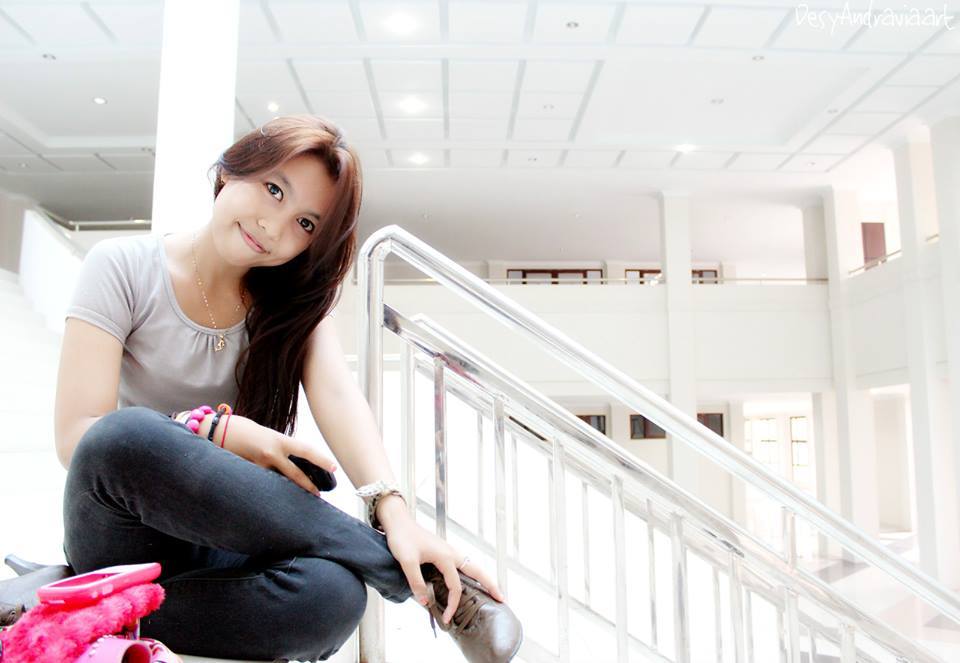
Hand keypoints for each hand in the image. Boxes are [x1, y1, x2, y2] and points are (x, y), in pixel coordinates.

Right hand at [204, 414, 337, 494]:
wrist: (215, 429)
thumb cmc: (243, 430)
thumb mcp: (266, 436)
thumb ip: (278, 449)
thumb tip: (289, 462)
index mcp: (279, 440)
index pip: (305, 450)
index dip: (321, 459)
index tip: (334, 467)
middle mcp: (271, 453)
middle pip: (295, 474)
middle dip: (307, 485)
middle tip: (318, 496)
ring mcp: (257, 464)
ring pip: (277, 482)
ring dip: (284, 490)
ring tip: (292, 498)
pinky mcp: (245, 473)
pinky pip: (260, 484)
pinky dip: (264, 489)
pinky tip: (265, 496)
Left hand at [379, 499, 505, 624]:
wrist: (398, 522)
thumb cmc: (402, 538)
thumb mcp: (407, 561)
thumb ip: (416, 582)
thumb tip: (425, 602)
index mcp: (445, 557)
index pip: (456, 586)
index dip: (453, 604)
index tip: (447, 618)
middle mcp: (452, 553)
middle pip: (477, 571)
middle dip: (491, 585)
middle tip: (502, 598)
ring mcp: (449, 552)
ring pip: (472, 566)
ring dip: (484, 578)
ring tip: (493, 590)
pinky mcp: (444, 552)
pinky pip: (464, 565)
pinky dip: (472, 573)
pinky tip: (470, 580)